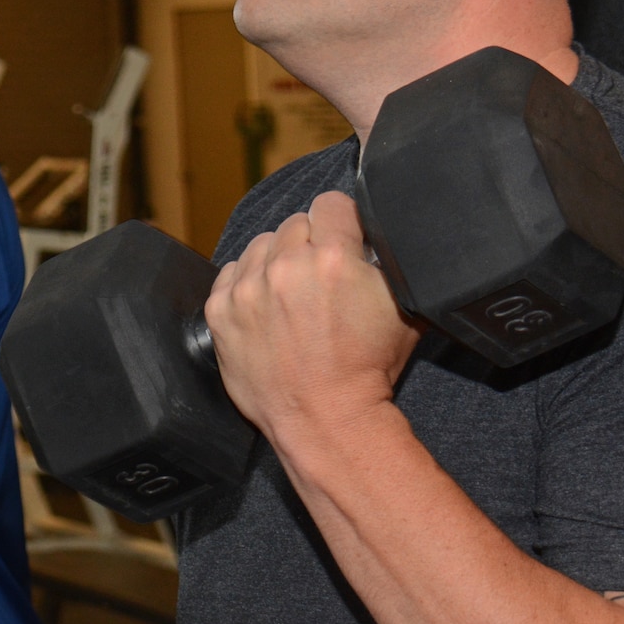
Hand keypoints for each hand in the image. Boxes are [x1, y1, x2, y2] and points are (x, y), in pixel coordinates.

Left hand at [203, 191, 421, 446]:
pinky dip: (247, 285)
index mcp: (334, 257)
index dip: (342, 222)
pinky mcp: (220, 309)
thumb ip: (389, 262)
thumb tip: (379, 237)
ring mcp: (248, 288)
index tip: (343, 239)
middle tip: (321, 280)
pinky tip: (268, 310)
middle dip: (309, 245)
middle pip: (295, 223)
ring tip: (292, 298)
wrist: (326, 420)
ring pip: (261, 245)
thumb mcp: (403, 308)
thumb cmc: (367, 371)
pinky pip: (232, 272)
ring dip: (276, 262)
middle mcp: (286, 266)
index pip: (331, 203)